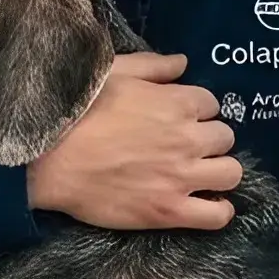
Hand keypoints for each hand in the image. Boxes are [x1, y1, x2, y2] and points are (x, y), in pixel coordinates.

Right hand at [26, 51, 242, 230]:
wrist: (47, 158)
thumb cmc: (76, 111)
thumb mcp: (114, 72)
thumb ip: (153, 66)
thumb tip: (183, 63)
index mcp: (177, 102)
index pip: (211, 103)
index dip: (196, 111)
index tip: (179, 119)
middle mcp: (188, 138)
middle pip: (225, 137)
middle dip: (209, 140)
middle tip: (185, 147)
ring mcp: (181, 177)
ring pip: (231, 173)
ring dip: (219, 172)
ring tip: (199, 175)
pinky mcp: (169, 211)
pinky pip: (216, 215)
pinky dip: (218, 211)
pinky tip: (206, 205)